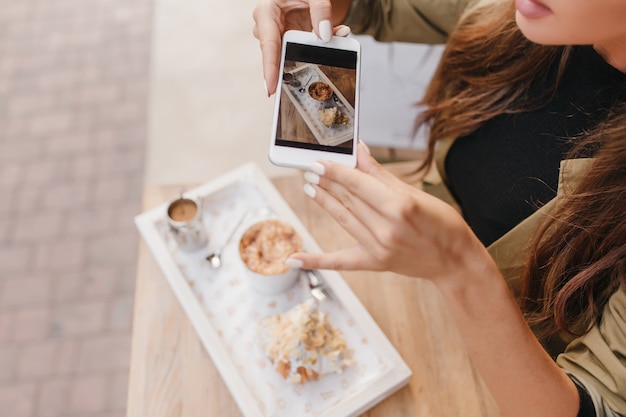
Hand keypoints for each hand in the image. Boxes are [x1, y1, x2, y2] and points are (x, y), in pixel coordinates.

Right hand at [252, 0, 351, 95]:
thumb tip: (325, 35)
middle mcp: (268, 26)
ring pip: (291, 55)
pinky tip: (335, 36)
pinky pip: (301, 51)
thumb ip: (321, 10)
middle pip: (277, 56)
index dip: (270, 68)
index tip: (271, 88)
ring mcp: (277, 36)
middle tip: (316, 70)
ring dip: (314, 52)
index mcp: (266, 11)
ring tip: (337, 37)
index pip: (268, 44)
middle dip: (297, 65)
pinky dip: (319, 47)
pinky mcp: (288, 41)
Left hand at [288, 143, 492, 283]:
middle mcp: (386, 228)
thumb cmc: (443, 224)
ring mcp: (378, 248)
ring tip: (310, 187)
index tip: (319, 161)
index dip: (335, 171)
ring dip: (324, 201)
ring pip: (343, 219)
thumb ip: (381, 175)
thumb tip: (361, 152)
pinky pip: (341, 262)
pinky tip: (294, 259)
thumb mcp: (416, 194)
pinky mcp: (375, 263)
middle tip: (309, 169)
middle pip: (347, 199)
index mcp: (399, 206)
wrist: (455, 260)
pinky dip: (317, 261)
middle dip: (326, 182)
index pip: (357, 184)